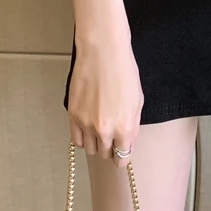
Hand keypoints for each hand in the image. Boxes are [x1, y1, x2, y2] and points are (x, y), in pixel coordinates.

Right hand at [67, 29, 143, 167]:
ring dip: (95, 142)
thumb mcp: (137, 101)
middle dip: (110, 147)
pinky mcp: (73, 116)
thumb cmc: (123, 71)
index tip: (120, 151)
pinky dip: (82, 137)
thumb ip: (132, 126)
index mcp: (125, 128)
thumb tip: (125, 142)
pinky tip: (87, 127)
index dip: (122, 155)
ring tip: (99, 127)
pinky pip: (76, 140)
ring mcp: (86, 124)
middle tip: (111, 133)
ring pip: (90, 149)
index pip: (121, 158)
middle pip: (105, 154)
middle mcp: (105, 130)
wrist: (103, 52)